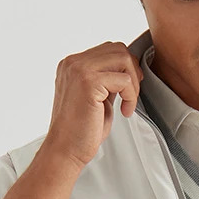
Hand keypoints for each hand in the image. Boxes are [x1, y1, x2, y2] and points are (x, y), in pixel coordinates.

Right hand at [42, 41, 143, 170]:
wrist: (65, 150)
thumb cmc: (80, 130)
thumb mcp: (96, 97)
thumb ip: (106, 80)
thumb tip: (127, 69)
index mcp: (72, 64)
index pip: (108, 49)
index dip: (125, 67)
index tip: (128, 89)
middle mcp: (73, 62)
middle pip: (118, 48)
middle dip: (132, 71)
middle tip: (131, 95)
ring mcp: (79, 70)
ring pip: (123, 58)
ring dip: (133, 82)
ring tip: (128, 103)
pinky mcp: (89, 82)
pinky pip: (124, 79)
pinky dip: (131, 96)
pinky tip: (124, 112)